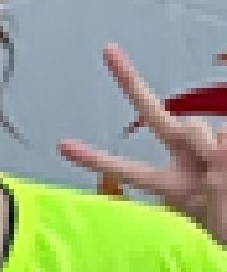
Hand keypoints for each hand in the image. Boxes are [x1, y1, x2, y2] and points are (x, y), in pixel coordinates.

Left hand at [59, 45, 226, 245]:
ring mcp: (212, 143)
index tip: (61, 145)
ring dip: (213, 152)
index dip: (95, 158)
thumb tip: (215, 148)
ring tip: (223, 178)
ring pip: (198, 127)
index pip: (129, 170)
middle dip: (130, 82)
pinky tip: (226, 166)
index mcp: (173, 186)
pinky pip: (224, 131)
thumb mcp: (217, 221)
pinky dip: (226, 148)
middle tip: (107, 50)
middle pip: (155, 115)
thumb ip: (213, 187)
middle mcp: (187, 158)